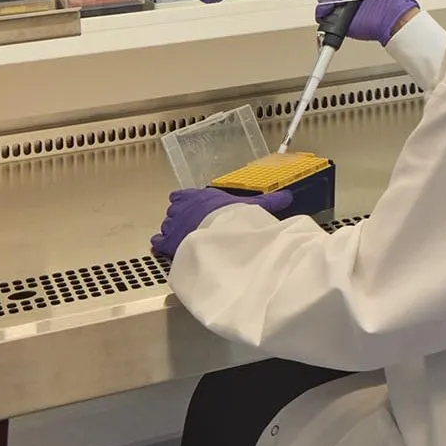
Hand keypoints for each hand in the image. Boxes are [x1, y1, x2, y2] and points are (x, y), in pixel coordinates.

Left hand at [152, 185, 292, 260]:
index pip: (182, 195)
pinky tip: (169, 250)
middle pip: (174, 212)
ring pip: (166, 226)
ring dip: (172, 232)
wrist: (216, 234)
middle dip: (180, 219)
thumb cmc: (231, 216)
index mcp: (198, 196)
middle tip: (190, 228)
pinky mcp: (166, 242)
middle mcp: (181, 207)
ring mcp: (172, 224)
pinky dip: (163, 246)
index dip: (185, 202)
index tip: (191, 208)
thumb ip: (268, 201)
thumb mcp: (253, 205)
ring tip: (183, 240)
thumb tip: (287, 197)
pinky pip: (159, 243)